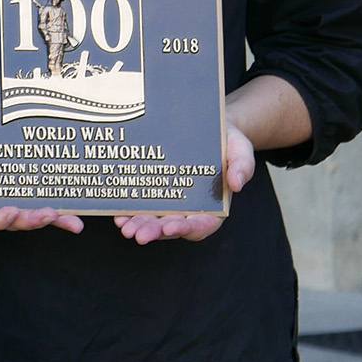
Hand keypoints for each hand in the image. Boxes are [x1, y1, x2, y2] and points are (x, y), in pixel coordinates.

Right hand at [0, 86, 84, 233]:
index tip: (5, 211)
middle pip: (8, 220)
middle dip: (23, 220)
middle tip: (38, 212)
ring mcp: (17, 197)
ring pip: (29, 217)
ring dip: (44, 220)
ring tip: (57, 213)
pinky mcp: (37, 194)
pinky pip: (51, 211)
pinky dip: (64, 220)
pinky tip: (77, 223)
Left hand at [111, 119, 256, 243]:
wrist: (206, 127)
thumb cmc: (227, 142)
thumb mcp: (240, 149)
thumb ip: (243, 165)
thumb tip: (237, 183)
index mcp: (215, 206)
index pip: (202, 224)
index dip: (187, 228)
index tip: (171, 226)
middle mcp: (191, 209)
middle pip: (173, 227)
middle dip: (155, 232)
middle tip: (138, 234)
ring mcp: (171, 203)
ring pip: (155, 221)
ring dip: (139, 226)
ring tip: (124, 227)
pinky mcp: (156, 193)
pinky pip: (142, 207)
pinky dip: (131, 213)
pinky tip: (119, 214)